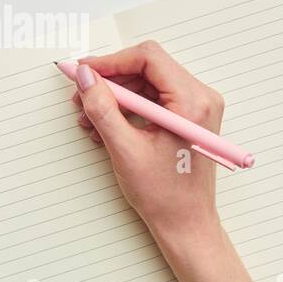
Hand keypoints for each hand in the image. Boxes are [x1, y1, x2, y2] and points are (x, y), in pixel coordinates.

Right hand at [73, 41, 224, 249]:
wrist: (185, 223)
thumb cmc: (165, 195)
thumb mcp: (124, 149)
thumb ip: (102, 108)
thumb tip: (86, 77)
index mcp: (192, 103)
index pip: (148, 58)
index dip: (110, 62)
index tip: (84, 72)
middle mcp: (200, 98)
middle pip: (147, 67)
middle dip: (110, 80)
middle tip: (82, 95)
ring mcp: (196, 106)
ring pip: (147, 81)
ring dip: (116, 95)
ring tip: (90, 116)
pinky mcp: (188, 116)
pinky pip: (153, 97)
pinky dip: (127, 106)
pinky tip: (107, 124)